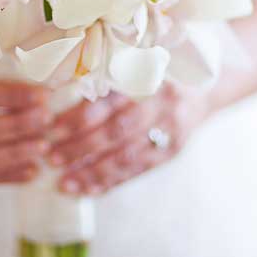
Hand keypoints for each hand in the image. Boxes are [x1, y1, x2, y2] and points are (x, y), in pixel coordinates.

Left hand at [47, 85, 208, 195]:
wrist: (205, 89)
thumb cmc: (158, 73)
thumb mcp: (137, 65)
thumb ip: (107, 77)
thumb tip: (57, 93)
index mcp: (148, 79)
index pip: (108, 103)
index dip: (78, 118)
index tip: (51, 129)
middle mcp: (161, 106)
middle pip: (116, 133)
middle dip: (80, 148)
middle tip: (52, 158)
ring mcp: (169, 133)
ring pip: (126, 158)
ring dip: (92, 173)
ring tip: (64, 183)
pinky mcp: (171, 153)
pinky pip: (137, 172)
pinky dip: (111, 182)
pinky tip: (88, 191)